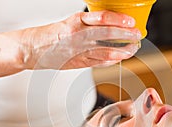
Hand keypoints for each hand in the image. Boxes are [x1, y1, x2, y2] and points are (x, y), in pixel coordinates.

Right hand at [20, 11, 141, 69]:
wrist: (34, 49)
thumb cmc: (53, 35)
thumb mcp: (71, 23)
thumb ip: (89, 25)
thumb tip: (112, 25)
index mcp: (77, 22)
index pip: (103, 18)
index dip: (120, 20)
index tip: (131, 22)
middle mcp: (79, 36)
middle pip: (108, 35)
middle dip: (126, 36)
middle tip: (137, 36)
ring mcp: (79, 51)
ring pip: (106, 52)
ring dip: (123, 51)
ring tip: (132, 49)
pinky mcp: (79, 63)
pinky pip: (99, 63)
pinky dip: (111, 61)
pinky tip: (118, 59)